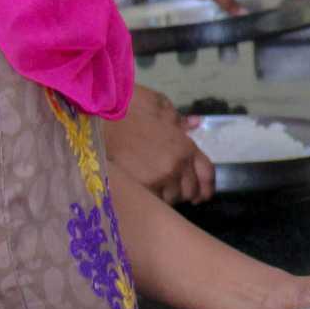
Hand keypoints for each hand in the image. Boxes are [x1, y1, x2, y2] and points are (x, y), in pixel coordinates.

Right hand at [104, 88, 213, 203]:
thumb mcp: (161, 107)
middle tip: (177, 189)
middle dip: (186, 191)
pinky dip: (153, 199)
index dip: (207, 186)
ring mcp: (160, 178)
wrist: (102, 117)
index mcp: (186, 146)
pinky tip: (147, 191)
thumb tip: (196, 123)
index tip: (203, 193)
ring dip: (169, 196)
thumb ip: (180, 120)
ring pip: (173, 199)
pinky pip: (154, 201)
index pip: (207, 173)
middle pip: (191, 191)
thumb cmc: (131, 107)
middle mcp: (177, 165)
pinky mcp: (141, 186)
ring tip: (160, 189)